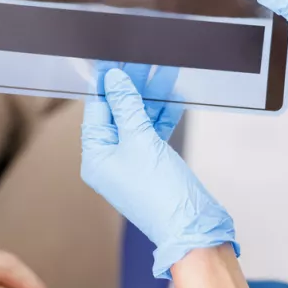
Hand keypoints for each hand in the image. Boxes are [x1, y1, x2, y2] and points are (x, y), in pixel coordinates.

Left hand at [81, 68, 237, 279]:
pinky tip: (175, 95)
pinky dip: (164, 114)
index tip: (114, 59)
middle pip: (119, 112)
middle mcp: (110, 159)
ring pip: (139, 119)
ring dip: (153, 96)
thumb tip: (115, 80)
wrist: (192, 228)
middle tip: (145, 60)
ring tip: (167, 70)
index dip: (107, 83)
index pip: (97, 110)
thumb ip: (127, 106)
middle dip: (134, 86)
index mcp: (95, 156)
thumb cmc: (160, 193)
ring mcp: (132, 162)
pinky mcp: (153, 164)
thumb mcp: (140, 140)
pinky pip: (154, 132)